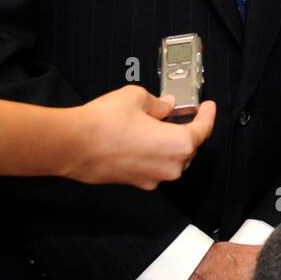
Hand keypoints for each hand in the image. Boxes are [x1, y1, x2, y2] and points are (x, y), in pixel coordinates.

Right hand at [66, 86, 215, 189]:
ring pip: (171, 159)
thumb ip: (158, 103)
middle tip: (183, 112)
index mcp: (178, 145)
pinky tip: (143, 137)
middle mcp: (168, 166)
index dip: (208, 115)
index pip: (203, 130)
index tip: (208, 107)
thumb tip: (165, 106)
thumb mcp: (137, 97)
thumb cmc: (104, 123)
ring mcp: (151, 178)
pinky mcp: (135, 182)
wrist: (72, 145)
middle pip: (189, 147)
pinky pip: (154, 166)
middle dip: (188, 128)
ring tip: (159, 122)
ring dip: (170, 142)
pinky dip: (154, 152)